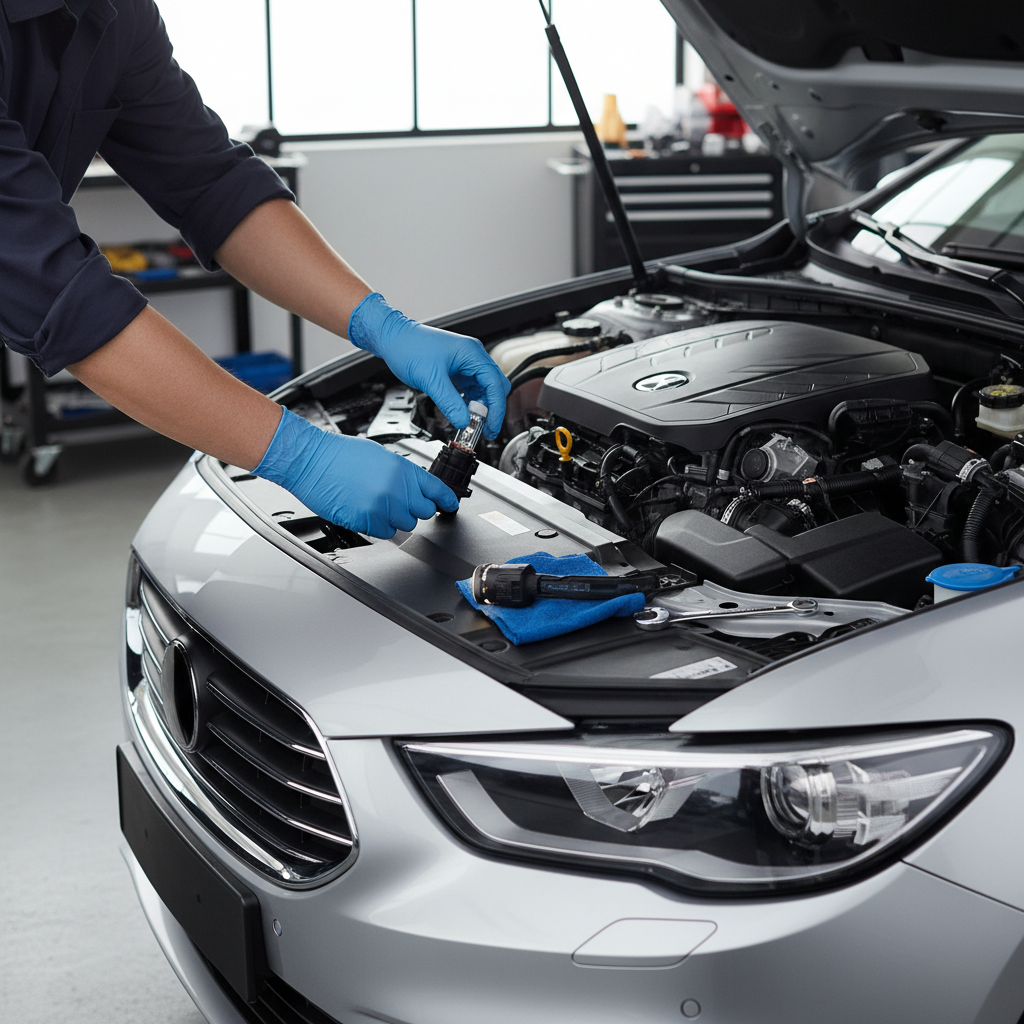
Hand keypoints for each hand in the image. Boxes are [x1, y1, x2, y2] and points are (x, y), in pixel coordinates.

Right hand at [254, 408, 458, 537]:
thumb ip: (402, 473)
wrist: (310, 461)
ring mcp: (382, 507)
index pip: (437, 490)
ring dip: (395, 518)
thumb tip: (415, 487)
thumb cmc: (339, 454)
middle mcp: (397, 489)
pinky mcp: (367, 521)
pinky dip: (379, 526)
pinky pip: (385, 532)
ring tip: (376, 503)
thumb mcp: (380, 455)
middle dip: (414, 508)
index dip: (446, 500)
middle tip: (398, 501)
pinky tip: (366, 511)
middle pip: (424, 512)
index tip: (449, 504)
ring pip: (406, 525)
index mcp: (402, 469)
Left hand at [348, 292, 509, 438]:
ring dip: (480, 407)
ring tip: (472, 424)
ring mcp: (465, 362)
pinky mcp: (457, 369)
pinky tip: (464, 413)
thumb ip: (449, 403)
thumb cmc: (409, 348)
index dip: (496, 408)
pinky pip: (470, 388)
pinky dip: (470, 402)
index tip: (491, 426)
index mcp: (471, 353)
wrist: (393, 338)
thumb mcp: (431, 380)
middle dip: (491, 409)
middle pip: (494, 386)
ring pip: (483, 389)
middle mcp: (472, 356)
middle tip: (483, 428)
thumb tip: (463, 421)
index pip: (495, 384)